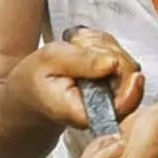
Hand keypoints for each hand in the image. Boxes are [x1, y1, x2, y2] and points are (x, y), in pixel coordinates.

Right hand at [7, 27, 142, 138]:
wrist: (29, 93)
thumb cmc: (34, 81)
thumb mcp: (48, 63)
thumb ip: (81, 61)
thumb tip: (112, 63)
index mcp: (87, 113)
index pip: (122, 105)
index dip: (128, 83)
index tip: (117, 61)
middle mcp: (105, 108)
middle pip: (127, 74)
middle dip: (106, 50)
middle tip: (79, 44)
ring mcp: (112, 96)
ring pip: (125, 60)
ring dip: (104, 45)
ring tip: (77, 46)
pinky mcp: (115, 83)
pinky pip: (121, 56)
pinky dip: (105, 46)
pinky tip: (84, 48)